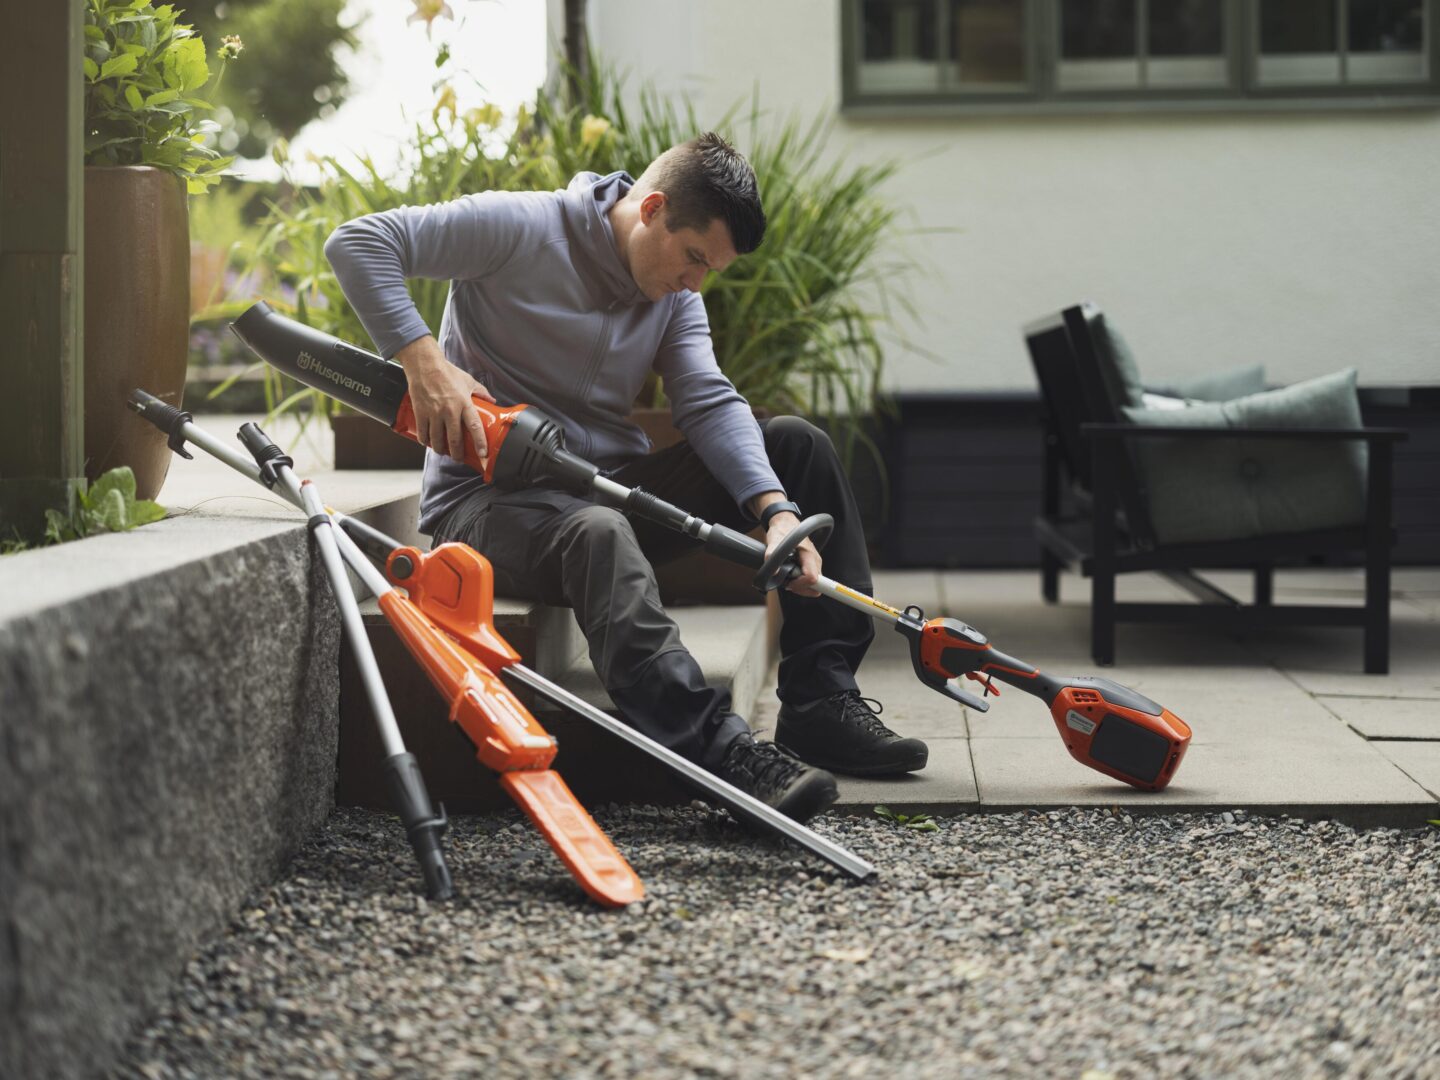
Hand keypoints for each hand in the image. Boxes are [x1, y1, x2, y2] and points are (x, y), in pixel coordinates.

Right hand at [395, 335, 494, 466]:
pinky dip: (425, 441)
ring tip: (443, 451)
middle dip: (457, 453)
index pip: (475, 427)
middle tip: (459, 458)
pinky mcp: (420, 412)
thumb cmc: (447, 372)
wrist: (424, 364)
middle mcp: (449, 410)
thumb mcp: (468, 381)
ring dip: (440, 449)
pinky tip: (427, 442)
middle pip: (454, 440)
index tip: (482, 454)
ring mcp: (433, 412)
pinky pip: (423, 433)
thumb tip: (492, 401)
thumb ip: (481, 392)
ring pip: (437, 440)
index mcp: (464, 403)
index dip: (480, 443)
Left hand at [763, 511, 821, 596]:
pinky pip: (810, 581)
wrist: (786, 523)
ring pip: (814, 585)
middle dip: (800, 588)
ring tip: (786, 578)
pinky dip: (800, 583)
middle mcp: (815, 561)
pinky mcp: (811, 565)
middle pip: (816, 585)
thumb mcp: (774, 540)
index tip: (788, 583)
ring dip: (799, 586)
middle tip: (786, 583)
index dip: (801, 585)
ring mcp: (814, 564)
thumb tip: (773, 572)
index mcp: (809, 555)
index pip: (812, 578)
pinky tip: (790, 576)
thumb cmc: (782, 530)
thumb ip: (771, 554)